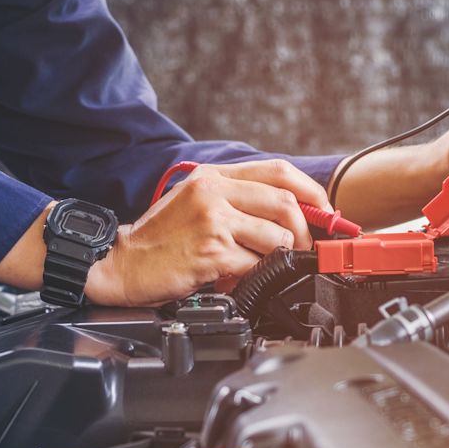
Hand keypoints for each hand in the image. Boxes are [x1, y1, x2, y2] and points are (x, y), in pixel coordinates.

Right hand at [85, 160, 330, 305]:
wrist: (122, 264)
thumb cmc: (160, 240)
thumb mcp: (196, 203)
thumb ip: (236, 201)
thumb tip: (289, 212)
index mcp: (213, 177)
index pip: (279, 171)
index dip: (312, 192)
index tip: (326, 212)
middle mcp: (214, 193)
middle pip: (286, 201)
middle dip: (307, 229)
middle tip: (307, 247)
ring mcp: (213, 221)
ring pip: (277, 236)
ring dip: (282, 256)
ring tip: (269, 265)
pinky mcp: (212, 252)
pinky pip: (257, 264)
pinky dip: (258, 274)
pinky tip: (244, 276)